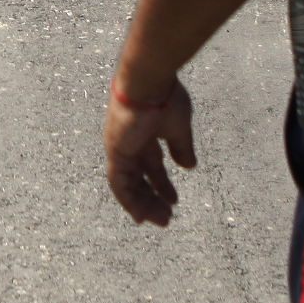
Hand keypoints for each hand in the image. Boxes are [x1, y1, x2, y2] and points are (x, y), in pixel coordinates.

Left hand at [103, 76, 197, 225]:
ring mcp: (120, 148)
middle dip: (152, 198)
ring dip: (142, 204)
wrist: (148, 82)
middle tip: (167, 217)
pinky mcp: (114, 152)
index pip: (152, 166)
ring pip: (127, 184)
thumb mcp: (179, 127)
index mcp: (145, 134)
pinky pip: (118, 182)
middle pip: (139, 178)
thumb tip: (188, 166)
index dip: (161, 185)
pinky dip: (128, 200)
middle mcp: (130, 143)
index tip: (173, 201)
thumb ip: (181, 147)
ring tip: (160, 220)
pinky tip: (140, 214)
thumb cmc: (165, 97)